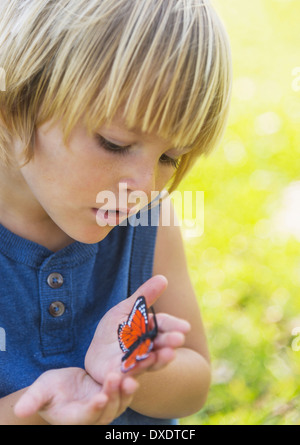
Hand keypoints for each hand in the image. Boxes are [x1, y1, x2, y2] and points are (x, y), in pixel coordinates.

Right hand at [14, 368, 138, 424]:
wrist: (65, 387)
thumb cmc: (50, 390)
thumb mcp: (40, 391)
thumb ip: (33, 400)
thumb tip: (20, 410)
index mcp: (73, 418)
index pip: (86, 417)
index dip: (93, 409)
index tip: (100, 398)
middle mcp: (92, 418)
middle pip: (106, 411)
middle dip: (112, 396)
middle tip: (114, 377)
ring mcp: (105, 410)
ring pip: (119, 405)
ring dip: (125, 393)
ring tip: (129, 377)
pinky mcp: (114, 398)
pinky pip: (124, 396)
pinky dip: (130, 387)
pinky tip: (134, 374)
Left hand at [85, 275, 190, 383]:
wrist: (97, 354)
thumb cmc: (114, 329)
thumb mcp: (126, 308)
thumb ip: (144, 296)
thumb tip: (163, 278)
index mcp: (149, 330)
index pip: (164, 326)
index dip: (174, 326)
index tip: (185, 327)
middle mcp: (146, 347)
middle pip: (159, 344)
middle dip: (169, 342)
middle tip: (179, 339)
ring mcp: (134, 362)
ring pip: (148, 361)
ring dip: (158, 359)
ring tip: (167, 355)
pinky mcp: (119, 374)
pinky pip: (126, 375)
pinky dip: (132, 375)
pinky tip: (135, 373)